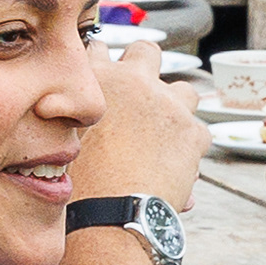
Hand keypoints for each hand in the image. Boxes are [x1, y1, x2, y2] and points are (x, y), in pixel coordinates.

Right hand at [79, 40, 205, 212]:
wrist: (112, 215)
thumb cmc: (81, 184)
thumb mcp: (66, 141)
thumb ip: (80, 121)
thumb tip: (88, 124)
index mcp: (96, 80)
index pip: (99, 49)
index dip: (104, 63)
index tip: (107, 79)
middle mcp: (134, 83)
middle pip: (146, 51)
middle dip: (146, 66)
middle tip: (141, 94)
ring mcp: (168, 104)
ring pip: (184, 90)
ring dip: (177, 107)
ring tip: (164, 135)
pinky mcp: (193, 131)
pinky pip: (199, 132)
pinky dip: (191, 147)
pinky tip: (176, 165)